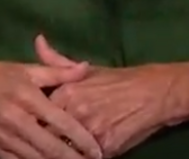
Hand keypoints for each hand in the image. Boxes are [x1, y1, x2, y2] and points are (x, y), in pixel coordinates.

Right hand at [0, 55, 102, 158]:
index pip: (60, 121)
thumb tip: (86, 67)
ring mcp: (5, 137)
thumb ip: (59, 71)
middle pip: (50, 147)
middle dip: (73, 158)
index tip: (97, 149)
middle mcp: (16, 119)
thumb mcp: (29, 68)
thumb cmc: (2, 75)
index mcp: (27, 96)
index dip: (81, 137)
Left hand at [35, 36, 178, 156]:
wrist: (154, 93)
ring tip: (62, 149)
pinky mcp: (106, 147)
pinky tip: (82, 152)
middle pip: (48, 135)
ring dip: (64, 150)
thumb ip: (57, 61)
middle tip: (45, 143)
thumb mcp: (87, 69)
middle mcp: (75, 111)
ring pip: (66, 149)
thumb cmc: (118, 80)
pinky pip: (87, 157)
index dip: (37, 123)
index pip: (39, 115)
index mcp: (66, 92)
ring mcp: (91, 131)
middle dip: (47, 140)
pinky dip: (83, 156)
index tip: (35, 127)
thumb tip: (38, 41)